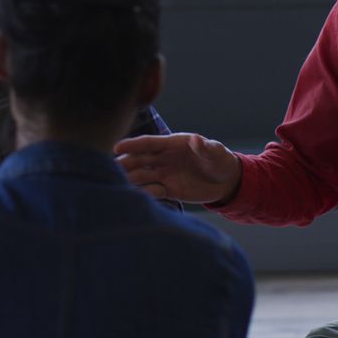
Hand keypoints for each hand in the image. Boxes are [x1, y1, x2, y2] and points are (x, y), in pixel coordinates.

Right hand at [115, 133, 241, 204]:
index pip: (148, 143)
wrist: (226, 181)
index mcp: (172, 144)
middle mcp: (164, 158)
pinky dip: (145, 193)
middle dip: (125, 163)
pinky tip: (141, 197)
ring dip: (131, 179)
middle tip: (111, 169)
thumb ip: (206, 148)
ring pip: (142, 176)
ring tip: (120, 185)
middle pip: (139, 160)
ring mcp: (164, 174)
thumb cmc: (221, 160)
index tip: (117, 148)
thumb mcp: (216, 153)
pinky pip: (152, 191)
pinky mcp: (168, 190)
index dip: (132, 145)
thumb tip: (197, 140)